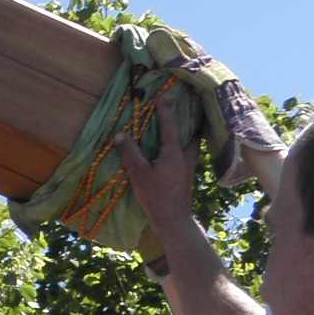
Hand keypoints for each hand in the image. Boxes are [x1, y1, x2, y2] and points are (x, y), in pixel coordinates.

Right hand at [114, 98, 197, 231]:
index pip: (170, 126)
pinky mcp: (186, 178)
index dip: (166, 110)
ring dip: (189, 136)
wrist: (173, 220)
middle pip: (192, 135)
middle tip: (188, 112)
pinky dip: (185, 149)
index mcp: (174, 153)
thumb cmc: (156, 196)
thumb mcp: (139, 173)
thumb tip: (121, 134)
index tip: (166, 95)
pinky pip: (188, 156)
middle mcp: (185, 157)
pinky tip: (177, 153)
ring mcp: (188, 168)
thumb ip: (130, 152)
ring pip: (192, 147)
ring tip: (184, 130)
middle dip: (190, 123)